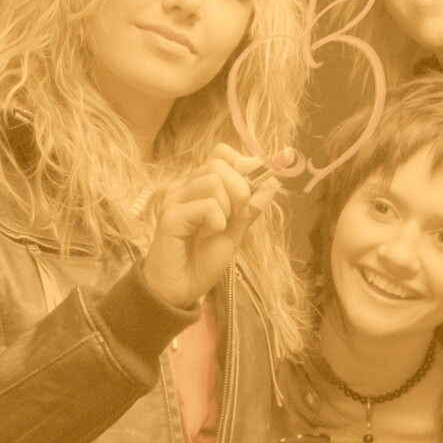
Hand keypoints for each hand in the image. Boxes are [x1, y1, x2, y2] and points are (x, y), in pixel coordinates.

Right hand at [143, 143, 277, 307]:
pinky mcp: (170, 217)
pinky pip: (206, 205)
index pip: (221, 153)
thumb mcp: (235, 231)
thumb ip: (251, 208)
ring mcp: (175, 200)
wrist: (180, 290)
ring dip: (227, 207)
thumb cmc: (203, 259)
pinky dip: (216, 221)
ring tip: (216, 229)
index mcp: (199, 185)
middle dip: (240, 189)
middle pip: (219, 164)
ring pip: (213, 180)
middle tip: (235, 216)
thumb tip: (272, 184)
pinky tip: (207, 235)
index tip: (253, 187)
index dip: (242, 163)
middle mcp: (184, 187)